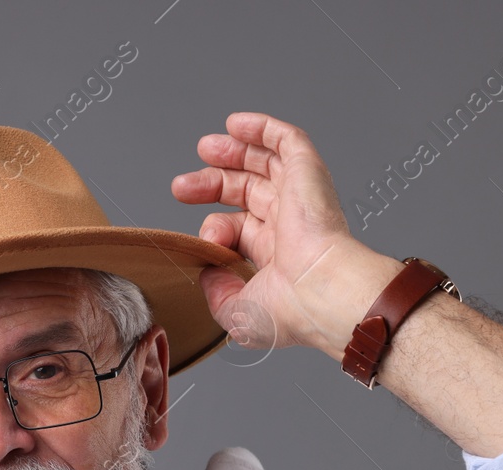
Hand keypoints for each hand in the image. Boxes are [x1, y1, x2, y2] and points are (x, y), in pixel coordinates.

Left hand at [171, 111, 402, 356]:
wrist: (320, 292)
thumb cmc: (290, 311)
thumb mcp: (237, 312)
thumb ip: (216, 291)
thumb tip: (207, 270)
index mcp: (279, 256)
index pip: (240, 229)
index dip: (214, 229)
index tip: (205, 242)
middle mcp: (291, 225)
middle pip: (247, 192)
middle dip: (213, 184)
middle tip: (182, 187)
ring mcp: (301, 197)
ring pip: (266, 162)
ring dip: (233, 152)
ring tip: (204, 148)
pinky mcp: (309, 174)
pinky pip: (288, 141)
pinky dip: (263, 128)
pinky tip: (235, 124)